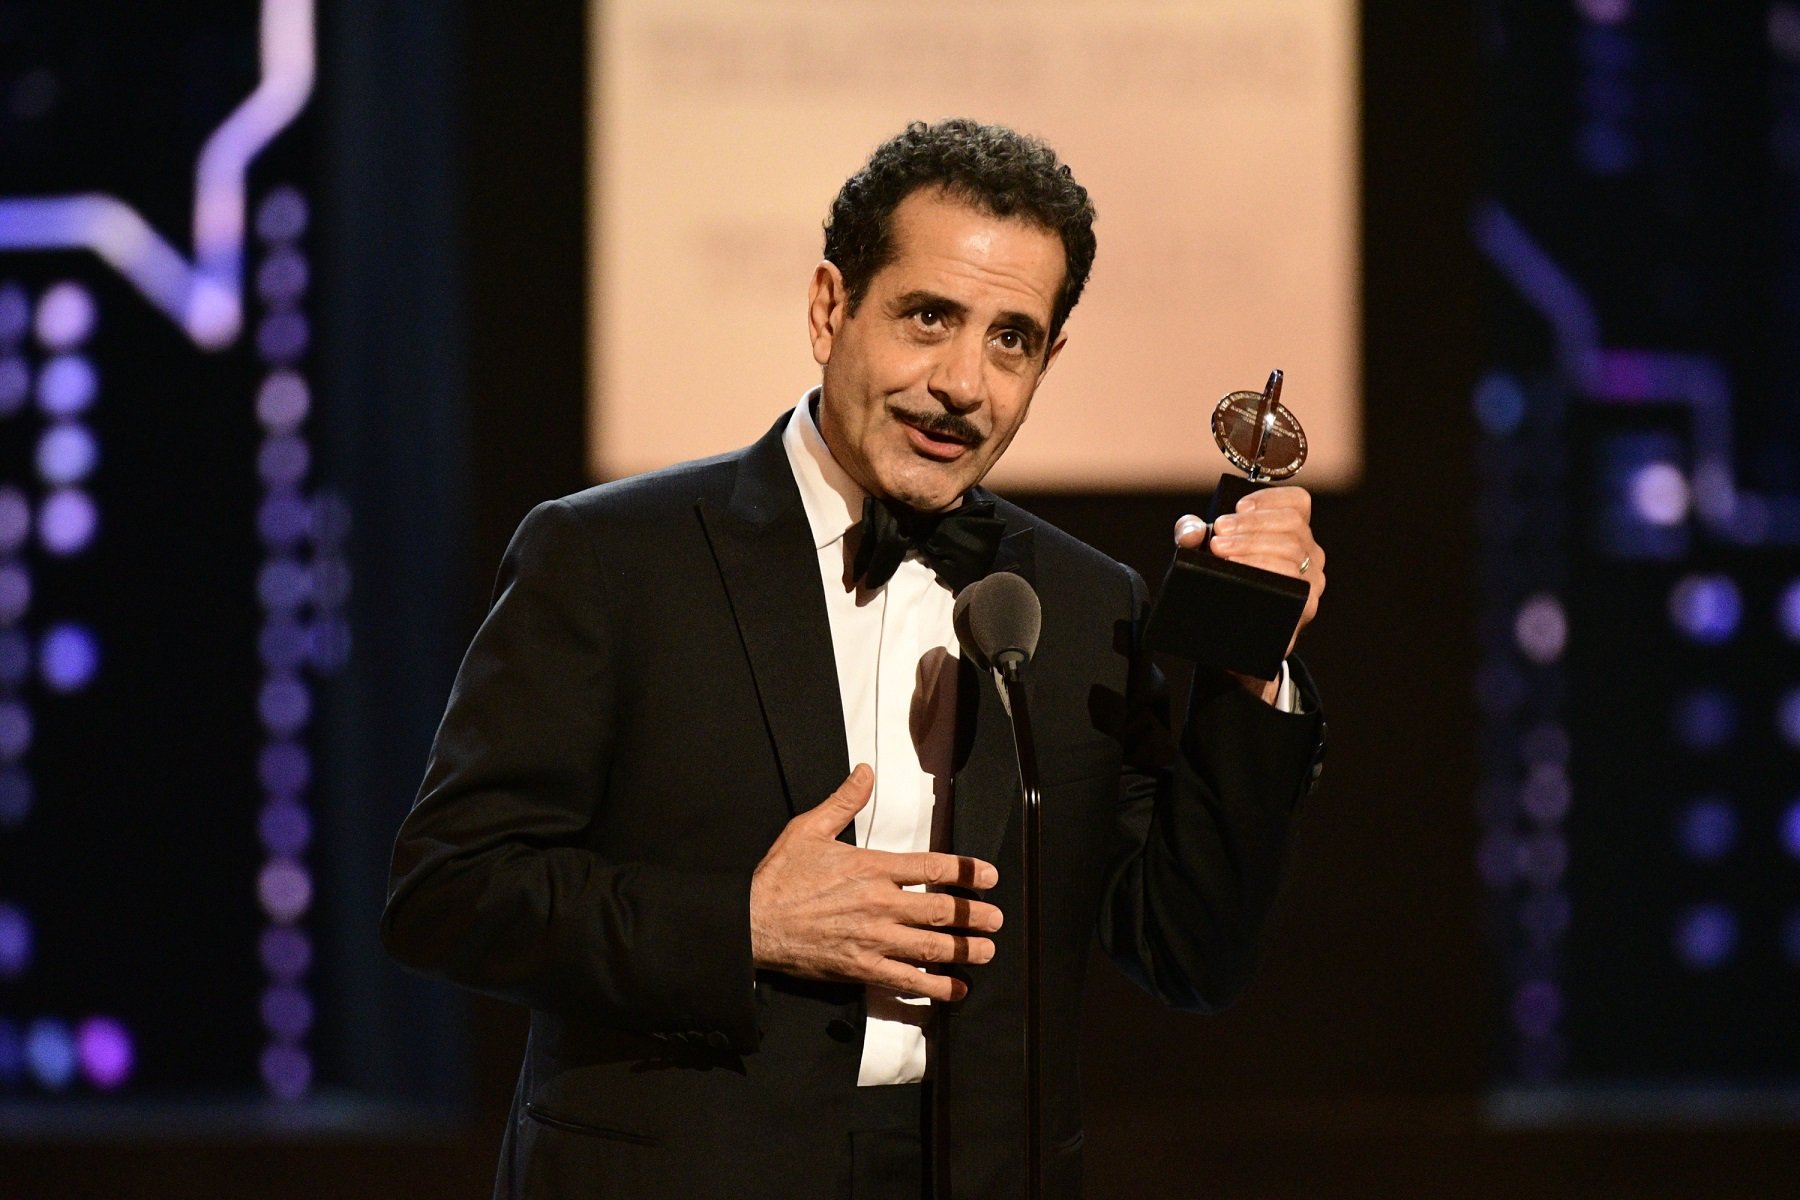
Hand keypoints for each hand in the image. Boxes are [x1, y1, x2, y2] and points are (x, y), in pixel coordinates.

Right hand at [749, 765, 1002, 1000]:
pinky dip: (934, 987)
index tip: (988, 876)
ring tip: (987, 951)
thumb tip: (865, 772)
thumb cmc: (779, 877)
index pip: (932, 869)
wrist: (751, 923)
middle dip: (974, 915)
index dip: (966, 872)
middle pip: (940, 911)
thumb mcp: (808, 828)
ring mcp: (872, 940)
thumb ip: (844, 801)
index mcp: (871, 868)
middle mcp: (879, 904)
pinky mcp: (860, 969)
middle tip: (997, 918)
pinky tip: (955, 989)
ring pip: (931, 947)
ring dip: (965, 951)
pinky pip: (906, 980)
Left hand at [1174, 487, 1325, 698]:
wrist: (1226, 637)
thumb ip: (1192, 534)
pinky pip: (1293, 585)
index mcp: (1291, 534)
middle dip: (1251, 527)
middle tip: (1218, 536)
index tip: (1238, 507)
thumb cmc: (1222, 585)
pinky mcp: (1305, 608)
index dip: (1270, 499)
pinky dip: (1265, 572)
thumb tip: (1192, 530)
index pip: (1297, 502)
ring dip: (1253, 548)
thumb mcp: (1203, 554)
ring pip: (1292, 553)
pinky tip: (1240, 572)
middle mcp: (1308, 555)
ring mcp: (1310, 582)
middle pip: (1292, 526)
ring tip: (1221, 552)